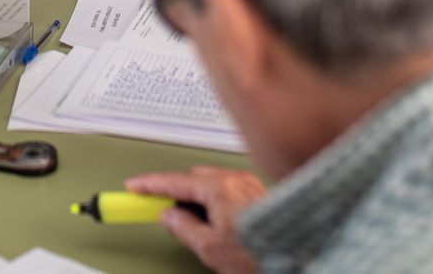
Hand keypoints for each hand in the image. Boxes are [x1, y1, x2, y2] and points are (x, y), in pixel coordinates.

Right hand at [125, 167, 266, 273]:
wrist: (298, 254)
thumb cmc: (260, 253)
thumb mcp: (210, 248)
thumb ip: (183, 228)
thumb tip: (170, 217)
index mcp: (219, 187)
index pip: (175, 181)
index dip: (150, 185)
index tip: (133, 187)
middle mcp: (235, 179)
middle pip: (194, 178)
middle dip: (178, 194)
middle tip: (166, 214)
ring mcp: (249, 184)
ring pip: (211, 183)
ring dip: (198, 198)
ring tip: (199, 227)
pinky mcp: (259, 193)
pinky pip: (228, 189)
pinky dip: (215, 201)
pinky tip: (218, 223)